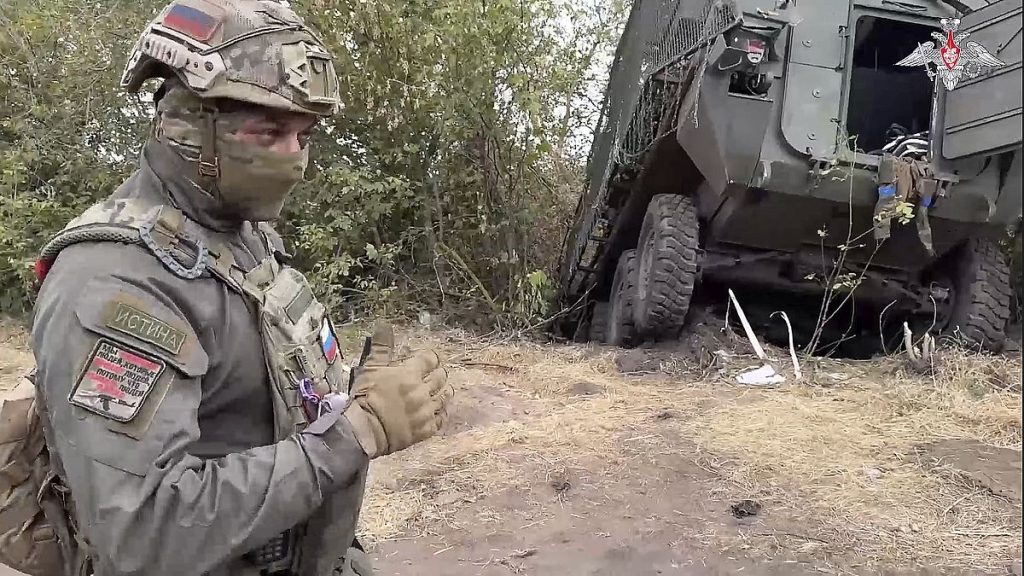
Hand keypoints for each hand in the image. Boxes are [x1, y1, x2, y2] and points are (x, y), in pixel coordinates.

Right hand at [342, 322, 451, 457]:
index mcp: (410, 373)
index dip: (430, 358)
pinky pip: (442, 418)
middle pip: (441, 377)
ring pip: (445, 397)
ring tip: (440, 391)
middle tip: (434, 375)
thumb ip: (380, 347)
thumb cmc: (366, 396)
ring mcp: (426, 411)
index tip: (427, 360)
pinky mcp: (426, 429)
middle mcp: (422, 390)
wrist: (364, 431)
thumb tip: (384, 325)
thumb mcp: (370, 368)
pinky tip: (438, 411)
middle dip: (438, 374)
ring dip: (444, 392)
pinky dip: (441, 413)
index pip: (430, 359)